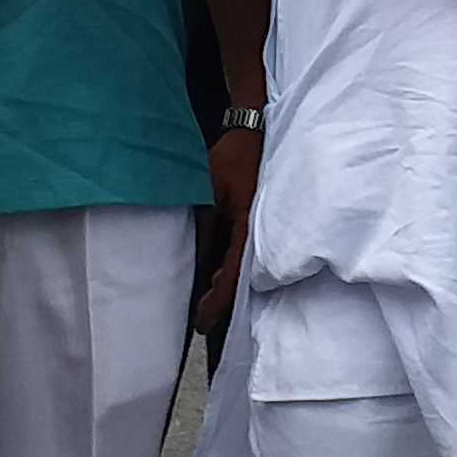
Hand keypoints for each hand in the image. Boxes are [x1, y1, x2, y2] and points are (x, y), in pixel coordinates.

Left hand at [197, 124, 261, 323]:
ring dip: (224, 286)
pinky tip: (216, 275)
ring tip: (205, 306)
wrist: (254, 133)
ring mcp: (259, 228)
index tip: (201, 323)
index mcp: (249, 229)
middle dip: (221, 303)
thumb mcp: (211, 192)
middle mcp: (258, 234)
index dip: (216, 302)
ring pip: (241, 267)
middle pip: (240, 278)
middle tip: (202, 324)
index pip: (232, 276)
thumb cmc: (233, 158)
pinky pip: (242, 252)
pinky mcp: (255, 221)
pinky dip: (228, 268)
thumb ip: (206, 227)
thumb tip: (198, 262)